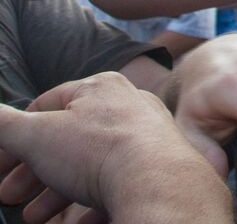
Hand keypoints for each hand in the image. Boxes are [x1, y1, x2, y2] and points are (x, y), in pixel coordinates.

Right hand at [0, 72, 228, 223]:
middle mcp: (128, 107)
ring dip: (56, 194)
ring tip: (34, 217)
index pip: (46, 106)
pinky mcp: (158, 168)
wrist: (157, 181)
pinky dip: (92, 206)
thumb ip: (5, 124)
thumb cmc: (97, 150)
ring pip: (91, 166)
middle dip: (33, 173)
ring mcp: (146, 137)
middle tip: (9, 198)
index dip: (16, 137)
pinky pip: (119, 187)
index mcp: (100, 88)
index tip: (1, 167)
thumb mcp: (35, 134)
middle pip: (68, 141)